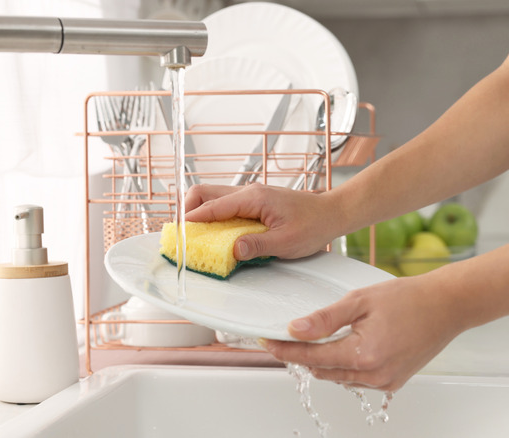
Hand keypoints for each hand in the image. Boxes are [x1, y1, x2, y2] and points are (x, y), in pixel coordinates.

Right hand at [185, 183, 342, 259]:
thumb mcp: (286, 242)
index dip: (191, 220)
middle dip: (188, 210)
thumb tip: (233, 250)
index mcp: (254, 198)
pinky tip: (214, 233)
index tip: (178, 234)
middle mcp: (248, 191)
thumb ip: (257, 246)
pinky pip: (225, 204)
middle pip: (204, 193)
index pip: (212, 206)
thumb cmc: (314, 224)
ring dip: (200, 212)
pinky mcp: (253, 202)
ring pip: (213, 196)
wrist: (331, 213)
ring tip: (194, 235)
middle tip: (182, 233)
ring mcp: (250, 195)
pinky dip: (213, 215)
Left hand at [261, 273, 466, 391]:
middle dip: (304, 355)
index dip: (286, 350)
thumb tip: (295, 330)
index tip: (268, 344)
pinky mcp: (394, 381)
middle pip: (323, 370)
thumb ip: (325, 318)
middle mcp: (374, 375)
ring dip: (327, 361)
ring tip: (322, 337)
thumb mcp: (360, 301)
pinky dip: (347, 366)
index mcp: (363, 355)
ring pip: (340, 377)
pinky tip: (349, 346)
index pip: (311, 357)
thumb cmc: (409, 298)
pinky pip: (359, 379)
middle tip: (289, 338)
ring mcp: (385, 381)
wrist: (446, 306)